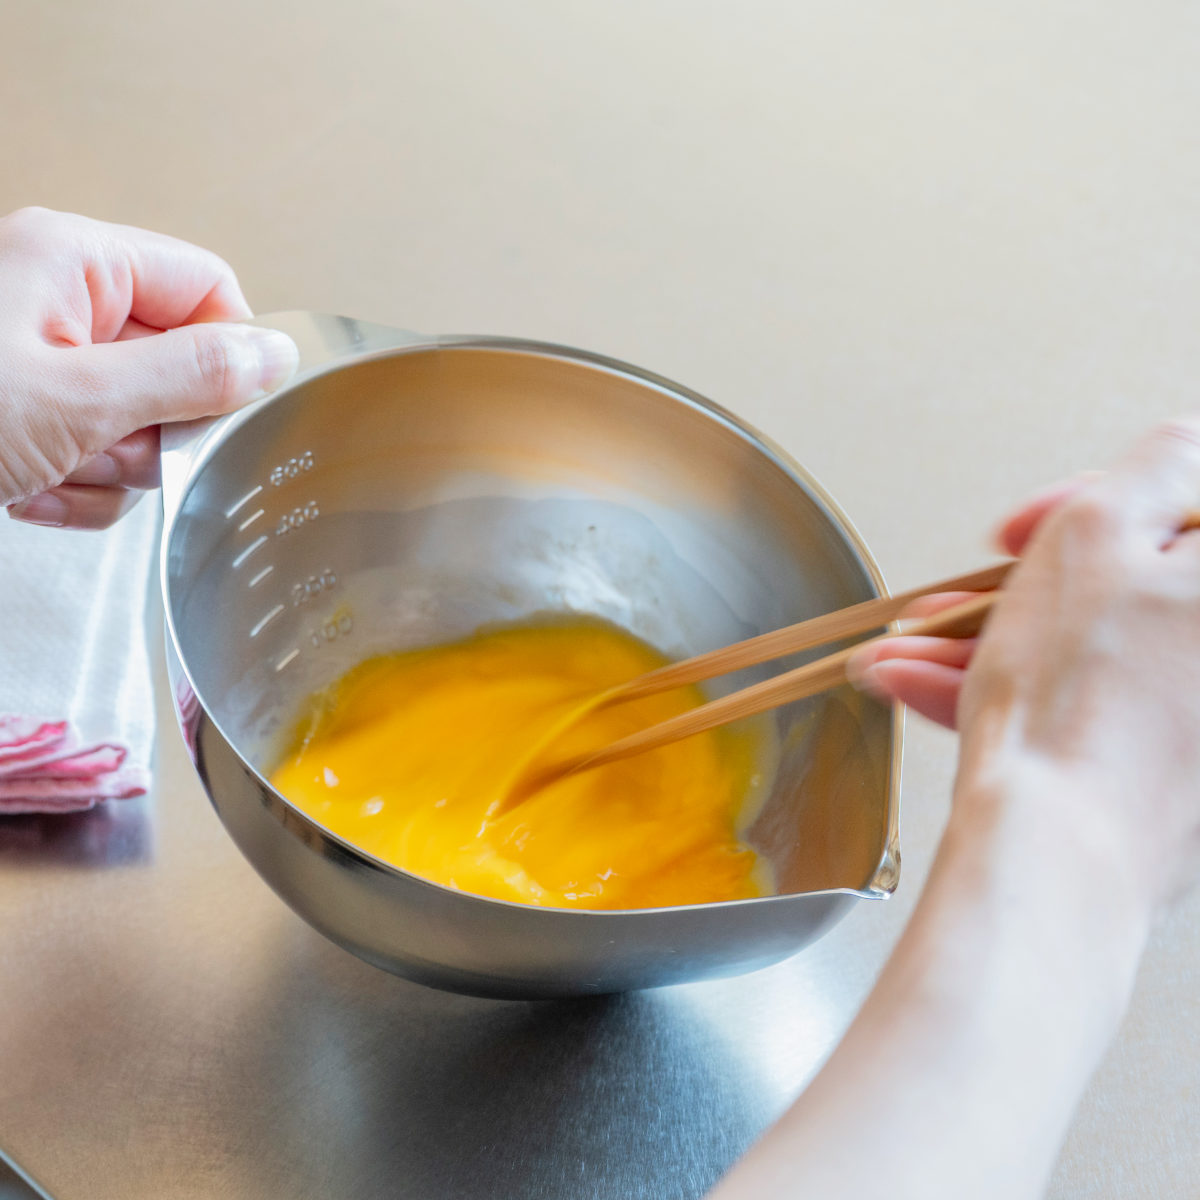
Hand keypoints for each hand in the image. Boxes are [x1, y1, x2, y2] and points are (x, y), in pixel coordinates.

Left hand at [0, 207, 297, 528]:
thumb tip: (276, 354)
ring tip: (42, 473)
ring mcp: (42, 366)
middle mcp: (62, 305)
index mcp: (78, 264)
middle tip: (99, 446)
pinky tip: (23, 493)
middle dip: (148, 434)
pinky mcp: (27, 419)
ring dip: (104, 473)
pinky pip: (94, 462)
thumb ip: (190, 375)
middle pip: (177, 370)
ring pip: (137, 430)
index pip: (209, 289)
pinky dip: (70, 492)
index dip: (225, 357)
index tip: (212, 413)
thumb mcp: (76, 397)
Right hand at [853, 420, 1199, 910]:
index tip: (1030, 528)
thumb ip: (1154, 464)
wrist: (1057, 855)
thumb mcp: (1094, 534)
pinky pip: (1092, 707)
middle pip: (1136, 587)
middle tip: (968, 597)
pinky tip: (936, 690)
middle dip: (1028, 584)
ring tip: (917, 652)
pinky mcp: (1177, 777)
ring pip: (1100, 651)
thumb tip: (1177, 452)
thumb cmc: (1080, 707)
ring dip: (999, 643)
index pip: (1186, 503)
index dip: (1092, 502)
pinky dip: (1018, 694)